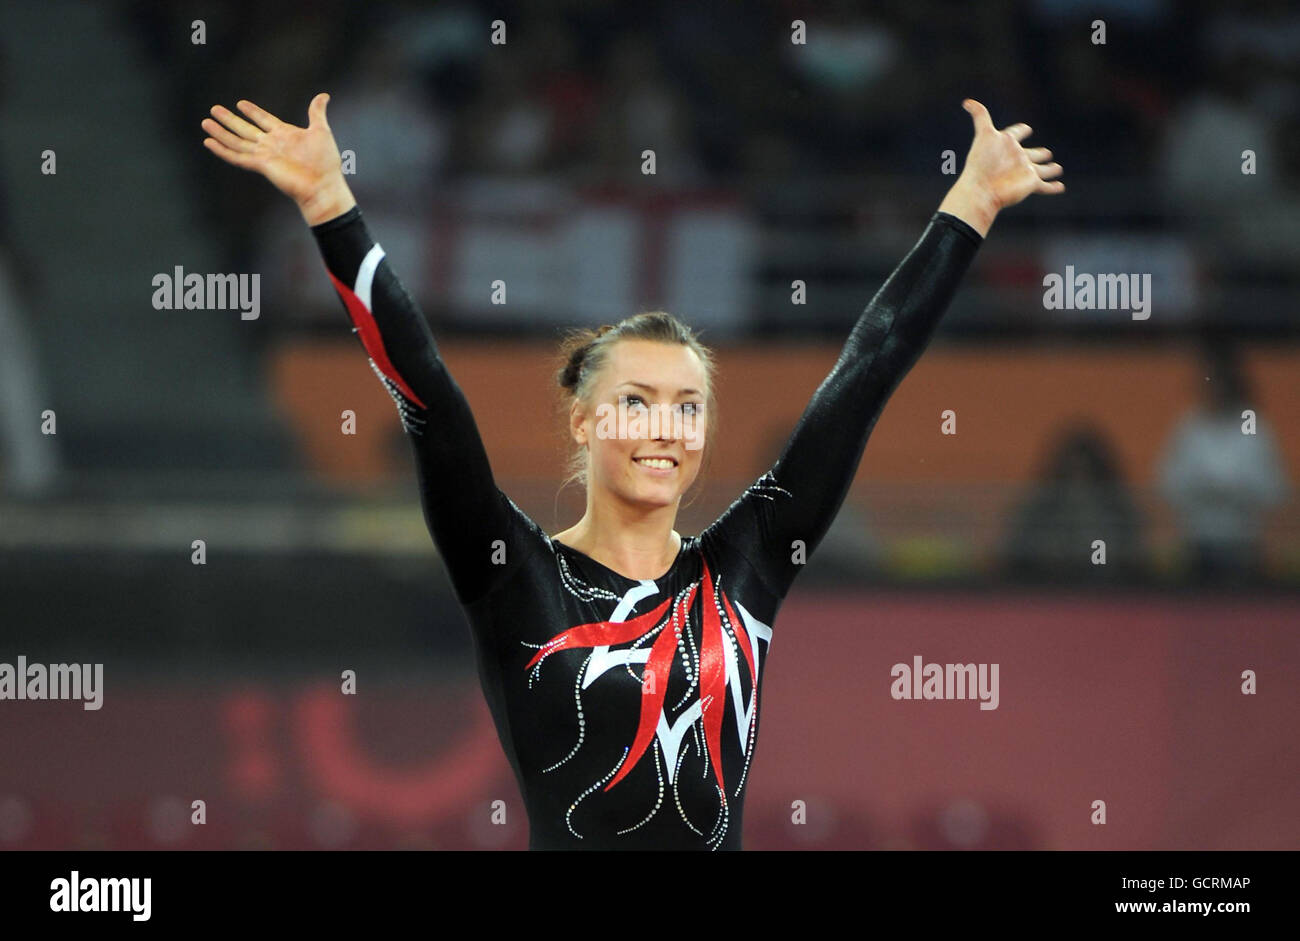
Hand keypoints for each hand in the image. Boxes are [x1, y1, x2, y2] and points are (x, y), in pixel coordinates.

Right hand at [201, 93, 355, 224]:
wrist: (323, 185)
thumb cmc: (325, 162)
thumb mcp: (321, 130)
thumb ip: (316, 112)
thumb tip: (324, 95)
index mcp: (285, 134)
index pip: (264, 119)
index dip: (252, 111)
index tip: (240, 103)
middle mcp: (271, 144)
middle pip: (245, 129)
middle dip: (229, 119)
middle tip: (214, 109)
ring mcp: (265, 155)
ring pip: (237, 141)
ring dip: (221, 132)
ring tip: (205, 122)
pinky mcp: (261, 165)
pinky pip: (237, 157)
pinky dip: (222, 150)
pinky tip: (209, 142)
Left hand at [957, 98, 1063, 208]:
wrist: (982, 188)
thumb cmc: (982, 162)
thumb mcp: (984, 135)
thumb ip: (980, 116)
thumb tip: (966, 101)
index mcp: (1007, 145)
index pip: (1015, 134)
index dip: (1019, 130)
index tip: (1025, 129)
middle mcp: (1017, 157)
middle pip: (1030, 154)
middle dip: (1038, 153)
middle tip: (1046, 152)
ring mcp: (1024, 171)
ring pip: (1041, 170)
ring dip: (1049, 169)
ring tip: (1057, 168)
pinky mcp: (1031, 184)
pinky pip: (1044, 186)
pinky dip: (1053, 187)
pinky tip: (1060, 187)